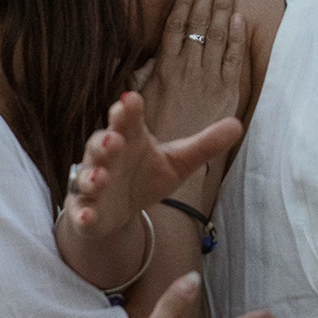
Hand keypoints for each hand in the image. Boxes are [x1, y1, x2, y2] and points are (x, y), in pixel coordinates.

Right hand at [63, 95, 242, 243]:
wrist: (118, 211)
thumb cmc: (146, 176)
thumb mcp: (178, 161)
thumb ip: (204, 145)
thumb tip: (238, 124)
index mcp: (129, 138)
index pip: (127, 120)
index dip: (128, 111)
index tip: (132, 101)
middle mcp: (107, 157)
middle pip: (101, 144)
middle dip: (106, 142)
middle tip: (114, 139)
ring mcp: (93, 183)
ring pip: (87, 176)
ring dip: (92, 176)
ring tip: (101, 178)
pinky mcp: (85, 210)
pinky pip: (80, 210)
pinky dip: (82, 213)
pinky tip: (86, 216)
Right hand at [138, 0, 249, 157]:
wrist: (170, 165)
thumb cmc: (150, 133)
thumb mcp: (138, 100)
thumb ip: (138, 73)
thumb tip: (127, 50)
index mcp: (164, 68)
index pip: (176, 24)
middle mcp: (186, 71)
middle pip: (198, 23)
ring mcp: (208, 81)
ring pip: (216, 36)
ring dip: (223, 7)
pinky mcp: (226, 95)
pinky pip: (234, 60)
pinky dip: (237, 37)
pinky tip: (240, 17)